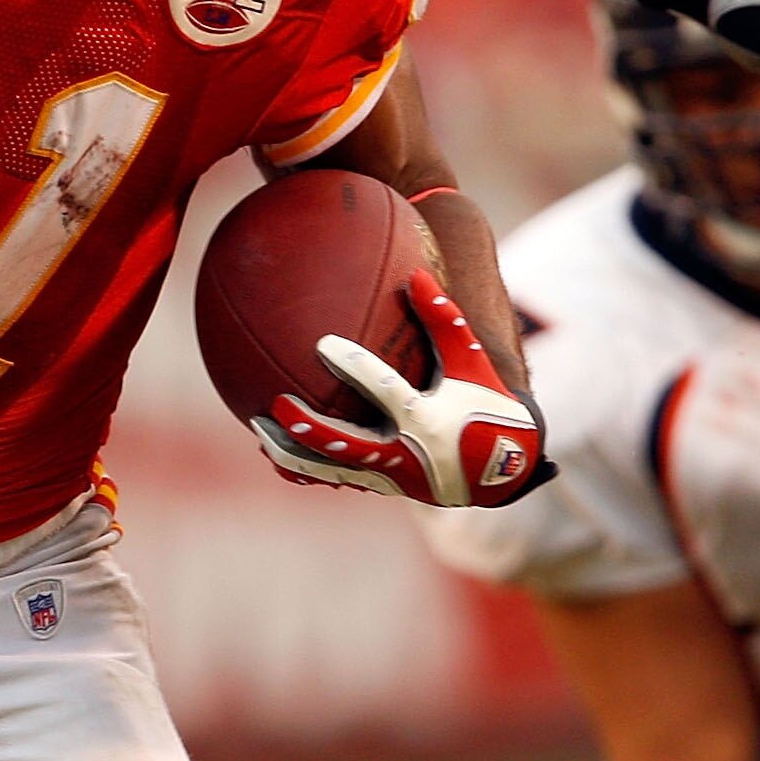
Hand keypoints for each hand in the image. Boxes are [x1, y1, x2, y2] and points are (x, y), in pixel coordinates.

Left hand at [249, 273, 544, 506]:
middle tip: (277, 403)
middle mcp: (403, 453)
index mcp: (424, 419)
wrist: (502, 470)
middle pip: (346, 445)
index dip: (355, 367)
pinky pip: (333, 478)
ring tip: (257, 432)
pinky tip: (274, 450)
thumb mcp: (470, 363)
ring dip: (292, 453)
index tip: (323, 344)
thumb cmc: (485, 405)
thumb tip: (417, 275)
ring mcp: (388, 476)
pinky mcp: (379, 486)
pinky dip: (303, 468)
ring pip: (329, 471)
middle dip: (309, 427)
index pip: (385, 392)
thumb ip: (445, 319)